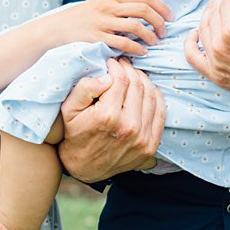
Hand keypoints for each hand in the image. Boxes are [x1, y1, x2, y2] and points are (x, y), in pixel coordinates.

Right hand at [47, 0, 171, 56]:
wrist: (57, 28)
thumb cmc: (84, 18)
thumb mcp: (102, 3)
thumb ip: (122, 4)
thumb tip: (149, 10)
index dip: (162, 8)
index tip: (170, 18)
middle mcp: (108, 6)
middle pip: (143, 10)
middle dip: (159, 22)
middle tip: (163, 33)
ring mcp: (102, 22)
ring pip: (135, 26)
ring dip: (150, 36)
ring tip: (154, 43)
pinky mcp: (97, 37)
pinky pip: (123, 43)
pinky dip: (137, 48)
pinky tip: (142, 53)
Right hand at [56, 58, 164, 182]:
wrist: (84, 167)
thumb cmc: (75, 134)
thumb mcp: (69, 109)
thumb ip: (84, 88)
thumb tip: (107, 77)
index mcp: (108, 116)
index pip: (121, 80)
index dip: (118, 66)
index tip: (113, 62)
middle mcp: (128, 127)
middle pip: (138, 86)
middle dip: (131, 70)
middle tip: (124, 65)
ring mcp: (142, 138)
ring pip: (152, 96)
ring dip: (144, 81)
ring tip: (134, 76)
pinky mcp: (151, 145)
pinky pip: (160, 113)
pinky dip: (156, 97)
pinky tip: (146, 90)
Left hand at [184, 0, 229, 107]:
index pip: (226, 3)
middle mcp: (220, 47)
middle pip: (213, 15)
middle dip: (219, 2)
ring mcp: (216, 63)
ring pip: (203, 31)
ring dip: (207, 16)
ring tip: (215, 10)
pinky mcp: (216, 75)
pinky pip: (193, 57)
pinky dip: (190, 44)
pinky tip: (194, 34)